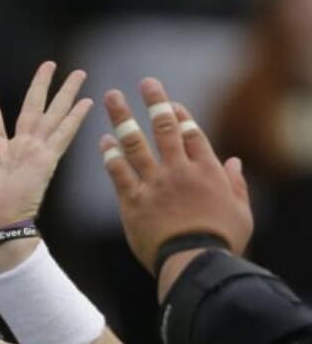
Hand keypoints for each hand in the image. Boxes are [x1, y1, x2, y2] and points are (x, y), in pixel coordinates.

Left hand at [0, 62, 90, 270]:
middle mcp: (16, 147)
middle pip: (31, 107)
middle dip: (41, 86)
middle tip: (51, 64)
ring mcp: (33, 152)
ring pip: (52, 114)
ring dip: (65, 94)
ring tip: (78, 74)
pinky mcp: (47, 160)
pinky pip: (63, 134)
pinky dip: (75, 118)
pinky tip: (86, 102)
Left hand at [100, 78, 251, 281]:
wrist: (194, 261)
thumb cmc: (221, 240)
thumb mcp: (241, 211)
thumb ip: (236, 184)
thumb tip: (235, 162)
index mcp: (207, 170)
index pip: (192, 133)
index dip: (181, 116)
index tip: (171, 104)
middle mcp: (179, 170)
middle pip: (165, 128)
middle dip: (154, 102)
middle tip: (145, 82)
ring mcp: (154, 184)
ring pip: (135, 143)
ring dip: (122, 118)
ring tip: (111, 97)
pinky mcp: (133, 202)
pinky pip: (119, 173)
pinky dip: (110, 156)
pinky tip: (102, 142)